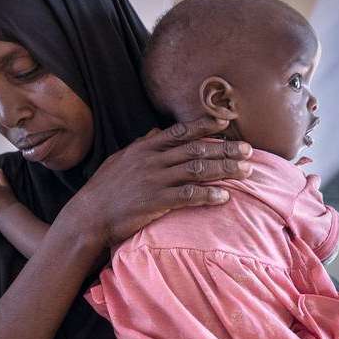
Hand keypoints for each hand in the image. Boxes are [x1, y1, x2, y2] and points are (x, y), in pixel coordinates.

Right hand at [63, 117, 253, 246]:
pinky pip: (188, 195)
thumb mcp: (120, 160)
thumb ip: (141, 145)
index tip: (225, 123)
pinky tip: (225, 196)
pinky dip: (208, 194)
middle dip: (225, 149)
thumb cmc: (104, 189)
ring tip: (246, 171)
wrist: (89, 215)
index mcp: (145, 148)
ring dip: (224, 169)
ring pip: (197, 170)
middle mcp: (152, 160)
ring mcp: (155, 180)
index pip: (180, 132)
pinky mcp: (156, 201)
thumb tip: (156, 132)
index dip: (204, 126)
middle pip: (196, 150)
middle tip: (249, 150)